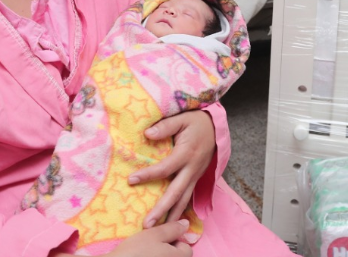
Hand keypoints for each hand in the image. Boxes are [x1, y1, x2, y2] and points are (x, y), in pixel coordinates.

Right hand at [108, 220, 192, 256]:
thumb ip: (172, 229)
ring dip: (159, 256)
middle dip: (168, 251)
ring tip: (144, 254)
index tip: (159, 240)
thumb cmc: (136, 251)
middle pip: (177, 256)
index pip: (186, 248)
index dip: (174, 241)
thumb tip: (186, 224)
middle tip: (150, 247)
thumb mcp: (154, 234)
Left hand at [128, 110, 215, 227]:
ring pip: (184, 199)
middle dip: (162, 210)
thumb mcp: (182, 118)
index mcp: (186, 153)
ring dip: (172, 216)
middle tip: (147, 224)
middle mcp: (192, 168)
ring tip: (158, 229)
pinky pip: (187, 196)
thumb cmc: (197, 121)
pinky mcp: (196, 178)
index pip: (165, 168)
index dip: (148, 175)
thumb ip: (165, 126)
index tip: (131, 180)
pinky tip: (171, 220)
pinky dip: (180, 209)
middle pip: (176, 193)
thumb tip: (146, 134)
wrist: (216, 127)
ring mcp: (195, 175)